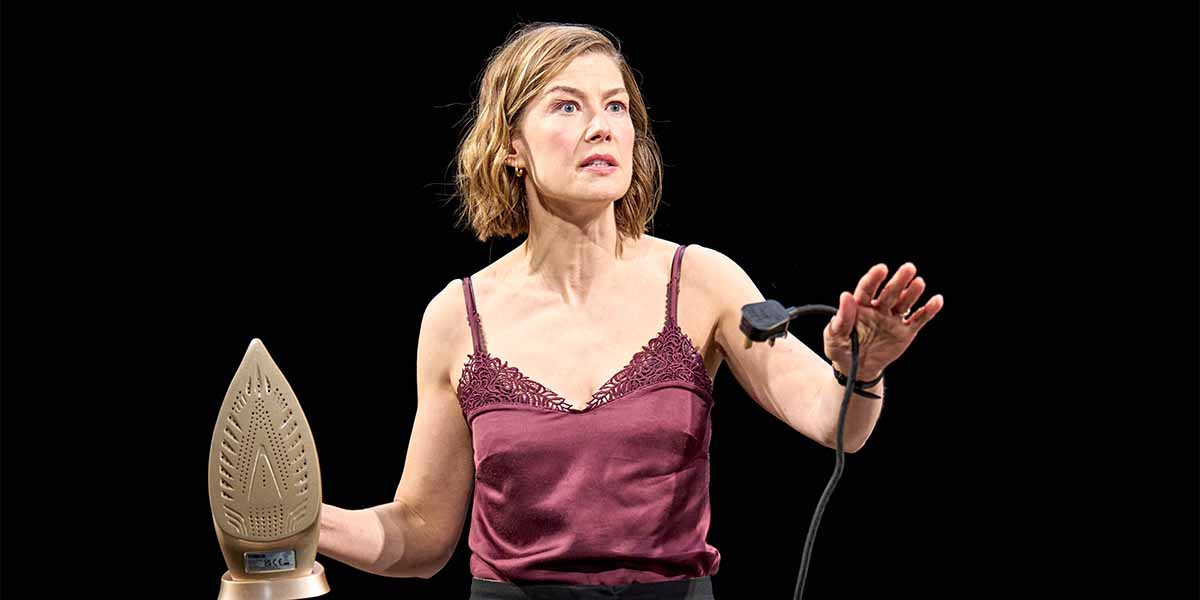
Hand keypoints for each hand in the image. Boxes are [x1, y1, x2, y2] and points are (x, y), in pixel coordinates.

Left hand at [822, 262, 943, 379]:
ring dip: (912, 293)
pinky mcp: (905, 331)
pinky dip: (928, 310)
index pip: (867, 289)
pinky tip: (937, 300)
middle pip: (890, 292)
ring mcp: (893, 319)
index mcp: (860, 306)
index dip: (874, 278)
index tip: (882, 268)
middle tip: (909, 268)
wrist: (856, 368)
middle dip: (899, 281)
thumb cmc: (840, 348)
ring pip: (905, 303)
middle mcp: (879, 308)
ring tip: (919, 283)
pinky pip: (918, 319)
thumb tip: (846, 295)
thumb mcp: (834, 336)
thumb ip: (841, 318)